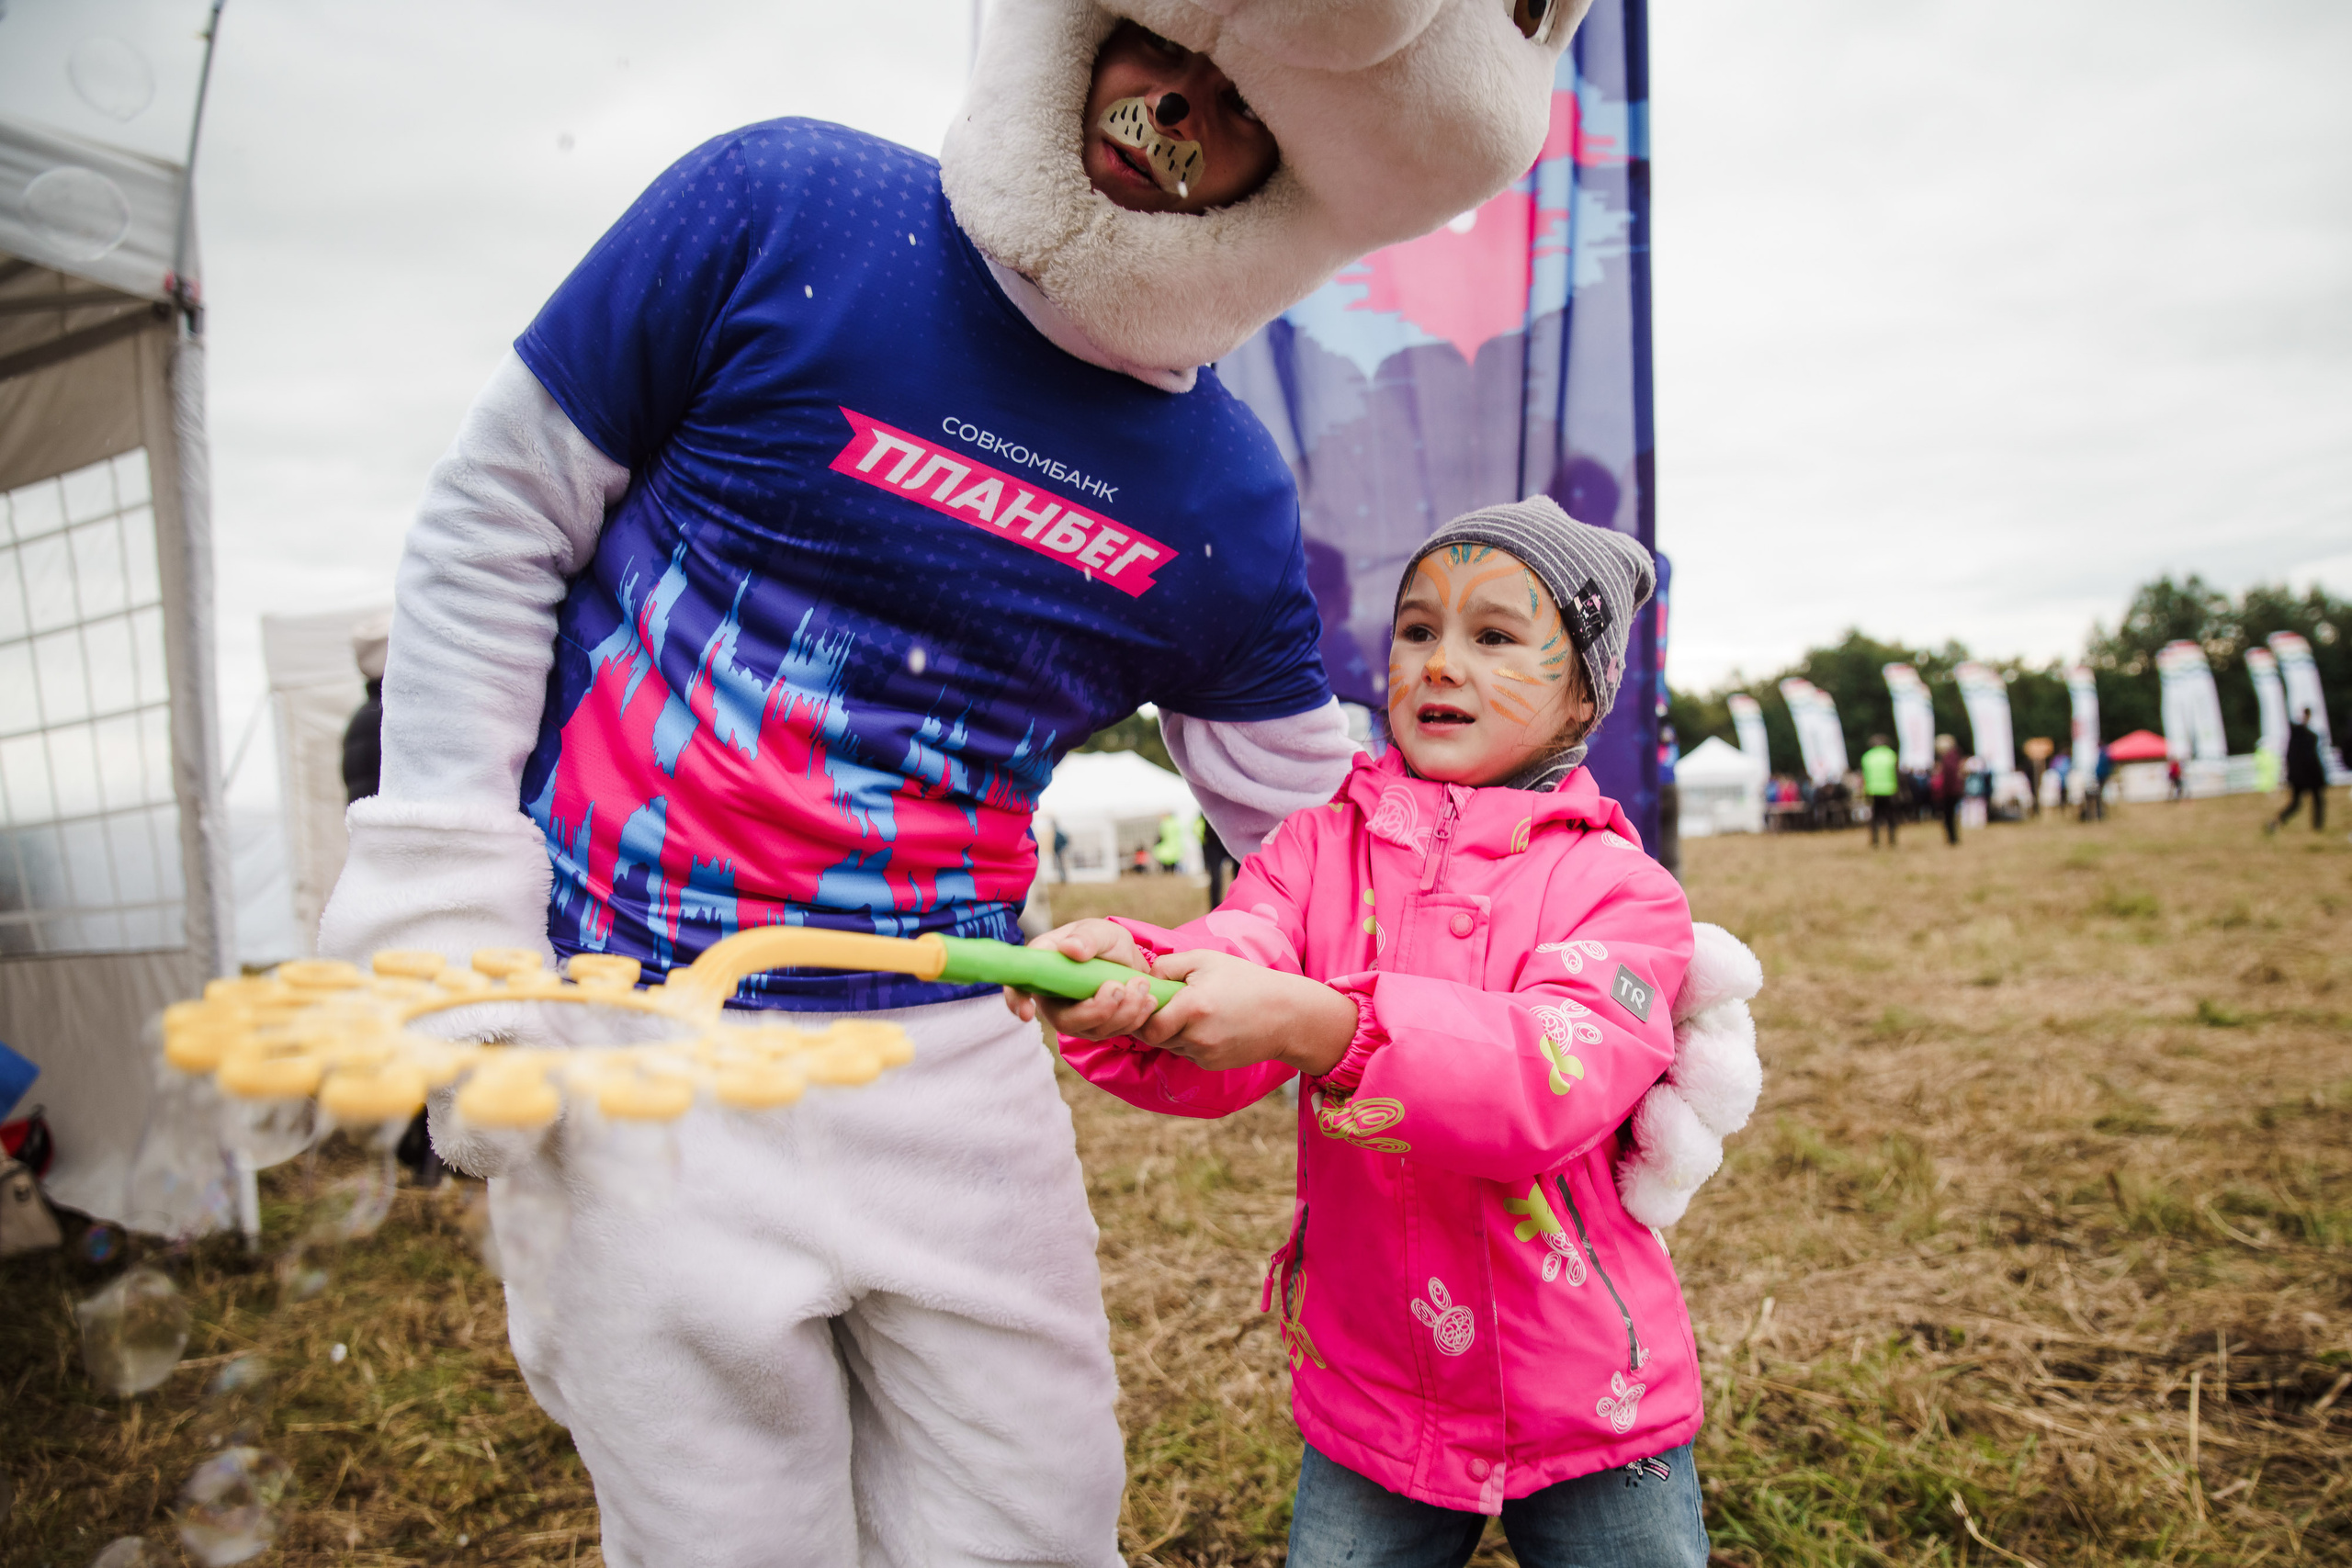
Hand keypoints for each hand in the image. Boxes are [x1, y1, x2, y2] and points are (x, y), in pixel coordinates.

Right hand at [1002, 919, 1161, 1039]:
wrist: (1131, 963)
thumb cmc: (1107, 943)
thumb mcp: (1101, 932)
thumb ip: (1088, 938)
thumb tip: (1071, 949)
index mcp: (1044, 967)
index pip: (1018, 986)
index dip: (1016, 1001)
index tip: (1027, 1014)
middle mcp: (1054, 998)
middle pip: (1064, 1019)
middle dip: (1097, 1009)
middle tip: (1120, 986)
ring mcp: (1075, 1017)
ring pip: (1092, 1030)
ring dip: (1123, 1012)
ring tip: (1142, 986)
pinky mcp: (1097, 1029)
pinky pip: (1113, 1033)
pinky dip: (1135, 1018)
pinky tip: (1149, 1000)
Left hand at [1135, 950, 1355, 1075]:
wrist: (1286, 1015)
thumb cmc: (1246, 981)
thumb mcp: (1206, 960)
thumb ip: (1168, 965)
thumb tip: (1143, 978)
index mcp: (1192, 1007)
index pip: (1146, 1024)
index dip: (1141, 1013)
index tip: (1148, 999)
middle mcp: (1196, 1037)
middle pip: (1154, 1037)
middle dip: (1155, 1021)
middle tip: (1169, 1003)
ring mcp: (1204, 1054)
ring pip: (1170, 1046)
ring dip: (1173, 1031)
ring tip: (1196, 1011)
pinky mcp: (1212, 1065)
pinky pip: (1187, 1053)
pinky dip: (1190, 1041)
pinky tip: (1210, 1025)